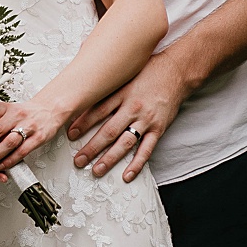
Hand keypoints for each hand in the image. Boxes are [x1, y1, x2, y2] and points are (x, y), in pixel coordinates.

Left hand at [0, 100, 64, 173]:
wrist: (48, 111)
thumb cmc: (24, 114)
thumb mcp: (7, 111)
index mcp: (6, 107)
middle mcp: (17, 115)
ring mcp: (28, 126)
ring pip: (9, 142)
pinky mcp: (38, 138)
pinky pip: (22, 151)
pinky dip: (10, 160)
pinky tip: (0, 166)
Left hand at [68, 51, 187, 182]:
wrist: (176, 71)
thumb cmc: (148, 70)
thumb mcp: (124, 73)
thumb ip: (107, 84)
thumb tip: (84, 90)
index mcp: (121, 93)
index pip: (97, 111)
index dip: (82, 124)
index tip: (70, 134)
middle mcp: (132, 107)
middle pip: (108, 131)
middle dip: (91, 147)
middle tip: (78, 160)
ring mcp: (146, 120)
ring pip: (125, 143)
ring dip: (109, 159)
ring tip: (96, 170)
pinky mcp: (158, 128)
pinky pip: (146, 150)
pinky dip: (136, 164)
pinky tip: (126, 175)